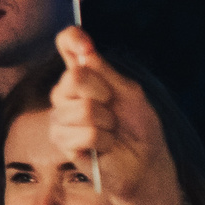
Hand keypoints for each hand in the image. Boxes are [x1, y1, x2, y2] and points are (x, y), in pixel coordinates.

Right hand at [49, 28, 178, 204]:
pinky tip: (105, 147)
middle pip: (73, 77)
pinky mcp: (62, 142)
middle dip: (104, 94)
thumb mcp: (130, 93)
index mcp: (84, 76)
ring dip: (107, 122)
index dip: (72, 39)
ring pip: (81, 108)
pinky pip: (84, 133)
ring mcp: (60, 117)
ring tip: (111, 131)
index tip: (86, 46)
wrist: (144, 164)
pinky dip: (104, 140)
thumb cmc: (139, 128)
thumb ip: (105, 71)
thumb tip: (84, 49)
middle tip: (114, 109)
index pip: (66, 45)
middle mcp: (66, 93)